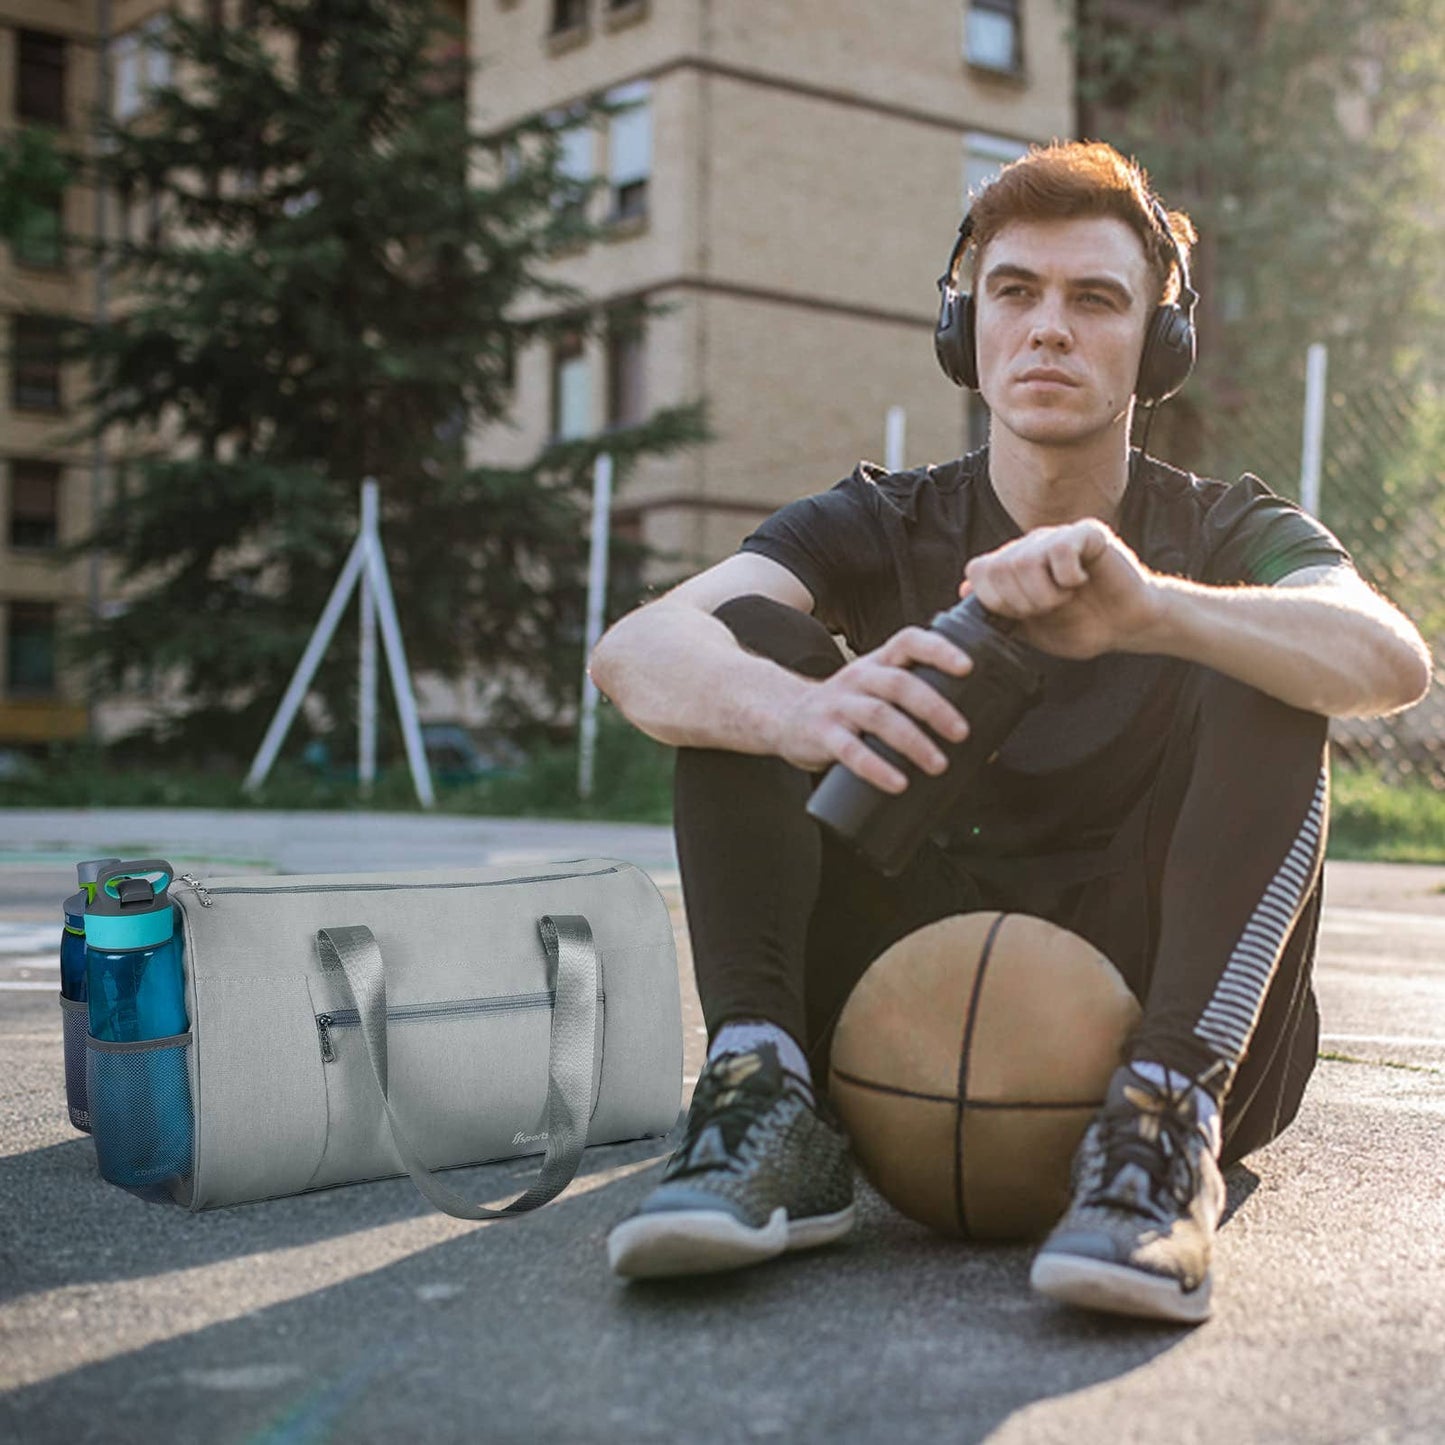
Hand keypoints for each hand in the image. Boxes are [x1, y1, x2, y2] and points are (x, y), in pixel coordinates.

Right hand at [774, 626, 973, 792]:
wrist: (784, 716)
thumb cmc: (846, 709)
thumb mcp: (875, 693)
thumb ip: (918, 709)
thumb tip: (986, 748)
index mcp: (878, 663)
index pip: (909, 641)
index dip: (939, 649)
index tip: (968, 667)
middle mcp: (859, 678)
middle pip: (900, 683)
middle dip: (935, 707)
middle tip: (962, 733)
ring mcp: (838, 705)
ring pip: (879, 715)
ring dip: (913, 741)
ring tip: (938, 765)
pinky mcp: (822, 734)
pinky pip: (850, 750)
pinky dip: (876, 768)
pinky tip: (898, 783)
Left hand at [961, 519, 1163, 658]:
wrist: (1126, 626)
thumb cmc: (1081, 625)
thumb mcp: (1031, 628)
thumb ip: (999, 611)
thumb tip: (962, 590)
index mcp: (1014, 565)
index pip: (977, 571)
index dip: (994, 600)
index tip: (1021, 616)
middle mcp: (1031, 545)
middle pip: (999, 567)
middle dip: (1021, 601)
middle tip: (1048, 609)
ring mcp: (1058, 537)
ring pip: (1025, 559)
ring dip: (1046, 593)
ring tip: (1065, 598)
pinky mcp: (1087, 534)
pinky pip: (1060, 548)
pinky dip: (1067, 576)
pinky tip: (1080, 581)